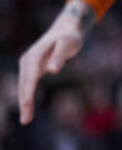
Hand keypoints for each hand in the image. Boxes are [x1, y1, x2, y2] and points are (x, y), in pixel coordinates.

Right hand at [18, 6, 88, 124]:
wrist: (66, 29)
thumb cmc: (69, 37)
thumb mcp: (67, 44)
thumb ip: (59, 57)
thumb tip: (51, 70)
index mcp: (34, 55)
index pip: (30, 77)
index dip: (28, 92)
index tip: (27, 106)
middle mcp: (27, 60)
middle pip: (25, 84)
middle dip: (24, 102)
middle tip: (26, 121)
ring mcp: (28, 64)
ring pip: (25, 86)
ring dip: (24, 102)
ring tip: (26, 119)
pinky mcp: (32, 68)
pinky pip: (28, 84)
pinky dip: (27, 96)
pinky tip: (27, 107)